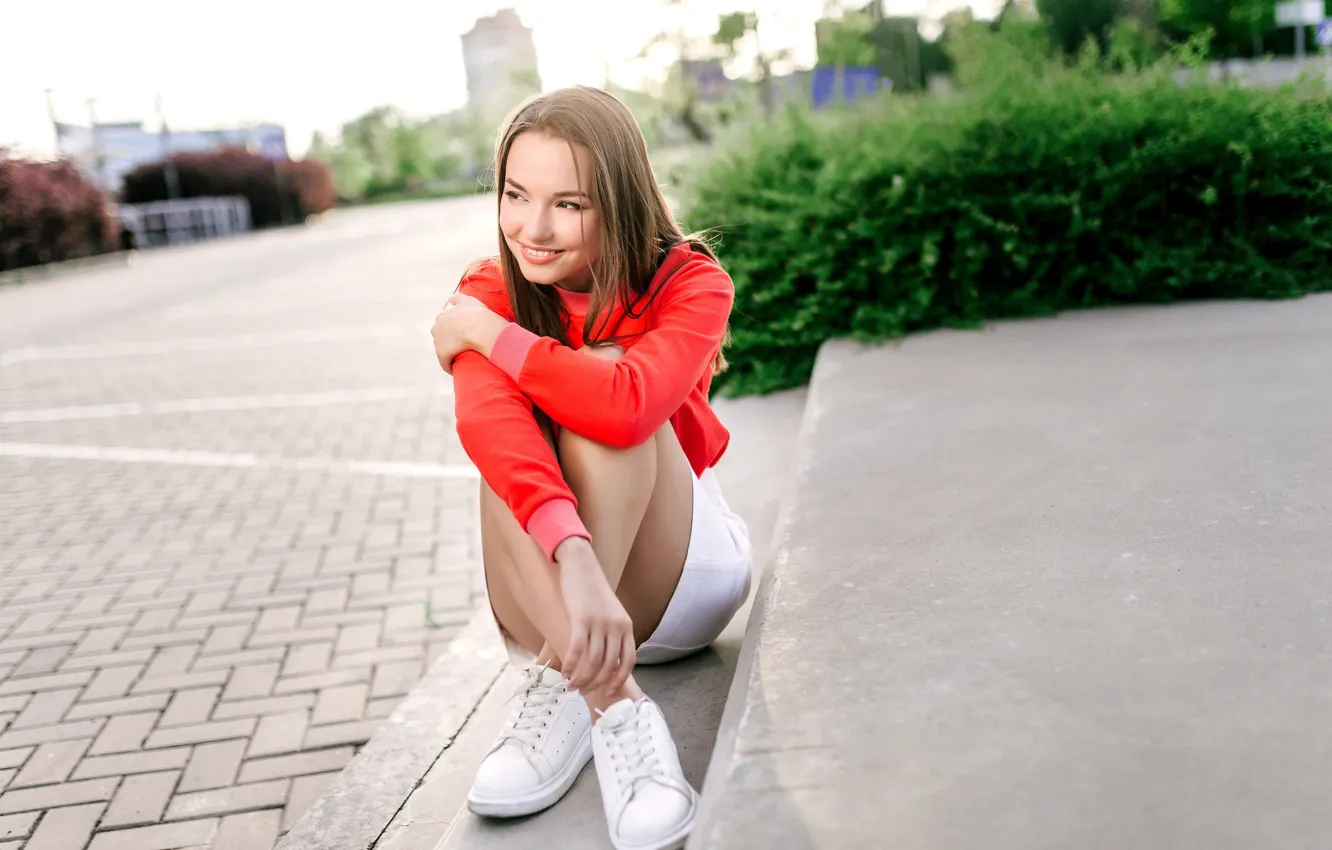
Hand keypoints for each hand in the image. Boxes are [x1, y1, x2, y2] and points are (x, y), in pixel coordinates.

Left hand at [431, 293, 507, 373]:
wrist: (480, 328)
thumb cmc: (479, 315)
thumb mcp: (470, 301)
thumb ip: (459, 298)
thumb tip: (452, 298)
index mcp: (444, 315)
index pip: (443, 321)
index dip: (451, 326)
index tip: (460, 331)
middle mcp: (438, 326)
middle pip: (441, 335)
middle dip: (448, 339)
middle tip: (463, 344)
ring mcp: (439, 341)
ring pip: (443, 349)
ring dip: (450, 352)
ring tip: (461, 358)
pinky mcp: (443, 354)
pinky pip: (445, 363)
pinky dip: (450, 365)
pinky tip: (457, 369)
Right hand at [554, 537, 635, 693]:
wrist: (582, 565)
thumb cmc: (593, 591)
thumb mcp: (611, 613)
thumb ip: (612, 635)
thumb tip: (605, 663)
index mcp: (626, 626)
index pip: (628, 661)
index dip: (619, 680)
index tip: (608, 691)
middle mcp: (616, 626)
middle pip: (608, 665)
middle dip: (595, 683)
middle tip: (582, 690)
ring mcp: (599, 623)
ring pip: (592, 662)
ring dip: (581, 678)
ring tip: (571, 685)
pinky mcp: (581, 619)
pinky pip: (577, 650)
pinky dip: (571, 665)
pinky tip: (564, 672)